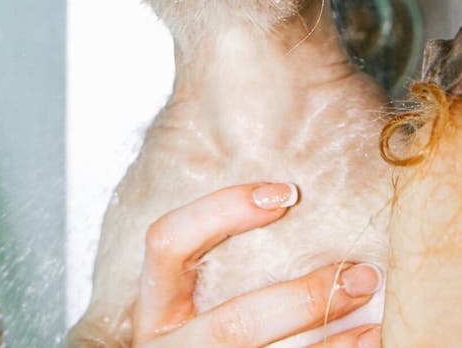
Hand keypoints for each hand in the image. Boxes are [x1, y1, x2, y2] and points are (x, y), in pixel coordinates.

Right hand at [132, 182, 380, 346]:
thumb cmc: (205, 322)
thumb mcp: (195, 291)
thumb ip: (222, 256)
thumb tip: (293, 197)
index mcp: (156, 304)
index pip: (166, 242)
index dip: (220, 211)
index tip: (286, 194)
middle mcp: (171, 344)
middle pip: (233, 324)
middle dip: (301, 299)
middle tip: (358, 271)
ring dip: (331, 336)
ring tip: (371, 304)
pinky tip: (371, 337)